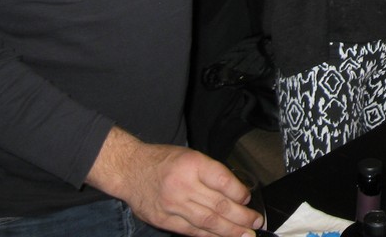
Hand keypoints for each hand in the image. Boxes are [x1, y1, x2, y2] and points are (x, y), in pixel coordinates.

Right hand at [86, 128, 260, 236]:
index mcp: (192, 164)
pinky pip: (192, 231)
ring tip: (246, 234)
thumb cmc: (164, 161)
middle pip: (218, 205)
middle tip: (256, 222)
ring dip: (229, 230)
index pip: (223, 181)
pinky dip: (209, 235)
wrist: (130, 170)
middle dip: (241, 216)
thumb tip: (236, 192)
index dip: (240, 193)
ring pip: (208, 221)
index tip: (248, 198)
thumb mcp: (191, 156)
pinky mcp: (164, 220)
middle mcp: (183, 185)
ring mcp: (173, 205)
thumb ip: (211, 173)